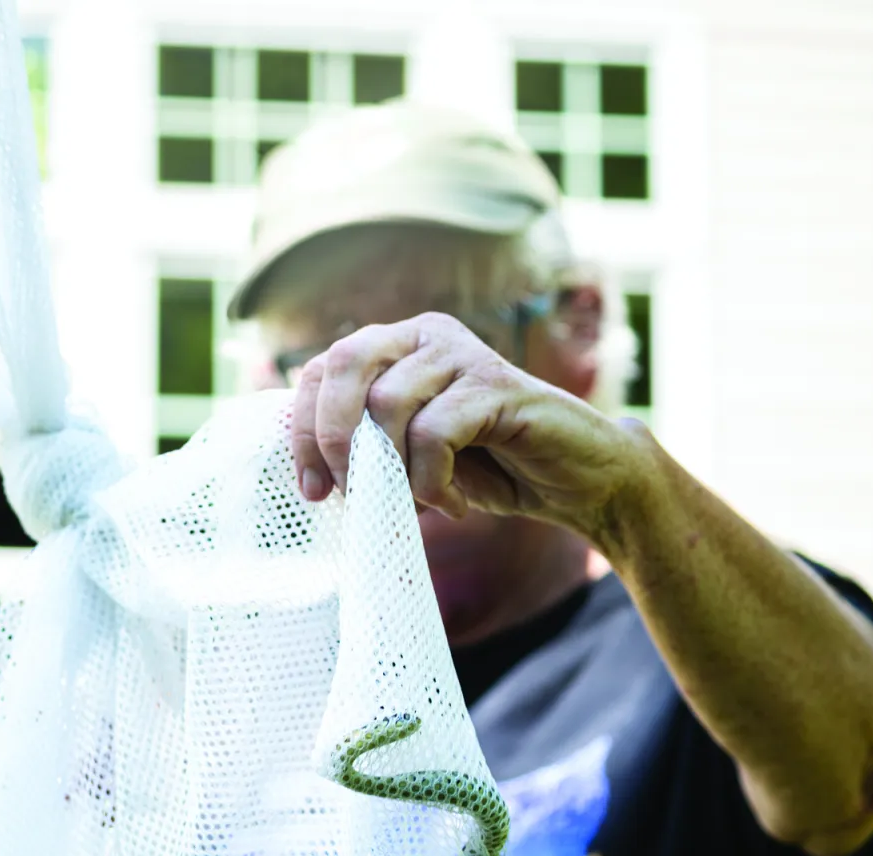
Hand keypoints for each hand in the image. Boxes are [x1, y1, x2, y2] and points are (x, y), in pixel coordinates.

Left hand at [290, 312, 651, 544]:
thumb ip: (361, 443)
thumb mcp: (406, 456)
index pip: (321, 369)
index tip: (311, 491)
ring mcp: (462, 353)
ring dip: (394, 471)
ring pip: (387, 404)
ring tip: (422, 500)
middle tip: (350, 492)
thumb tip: (300, 463)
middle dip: (333, 437)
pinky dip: (433, 481)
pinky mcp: (496, 384)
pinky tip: (453, 502)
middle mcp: (425, 335)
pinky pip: (434, 432)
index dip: (304, 431)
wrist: (572, 481)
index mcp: (396, 344)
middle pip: (344, 362)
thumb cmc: (485, 468)